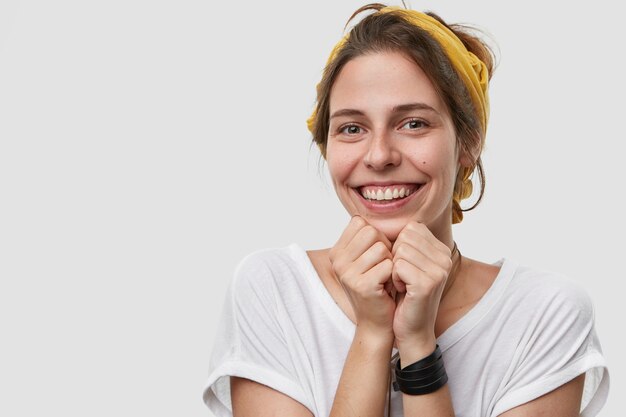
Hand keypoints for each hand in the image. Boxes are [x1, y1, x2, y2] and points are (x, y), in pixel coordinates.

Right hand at [328, 216, 395, 335]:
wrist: (377, 323)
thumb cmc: (377, 286)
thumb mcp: (365, 259)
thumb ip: (366, 237)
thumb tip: (377, 209)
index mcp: (336, 251)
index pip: (360, 222)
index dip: (375, 236)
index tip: (375, 256)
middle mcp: (337, 261)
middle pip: (371, 232)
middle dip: (384, 247)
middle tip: (382, 268)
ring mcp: (347, 273)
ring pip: (382, 248)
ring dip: (391, 262)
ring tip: (385, 278)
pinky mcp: (362, 285)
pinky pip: (389, 265)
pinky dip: (394, 275)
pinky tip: (388, 287)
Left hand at [391, 221, 452, 353]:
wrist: (412, 329)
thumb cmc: (406, 295)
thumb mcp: (409, 264)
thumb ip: (407, 242)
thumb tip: (388, 220)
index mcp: (442, 250)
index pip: (411, 228)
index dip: (399, 246)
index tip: (404, 266)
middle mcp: (445, 258)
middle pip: (405, 237)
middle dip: (395, 256)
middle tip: (403, 276)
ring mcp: (439, 270)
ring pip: (400, 250)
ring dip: (394, 268)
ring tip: (403, 284)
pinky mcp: (427, 283)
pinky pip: (397, 266)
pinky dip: (394, 278)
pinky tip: (403, 290)